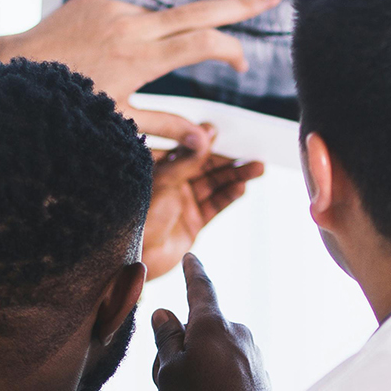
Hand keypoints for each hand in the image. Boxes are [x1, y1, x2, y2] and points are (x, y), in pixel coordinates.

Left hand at [0, 0, 283, 152]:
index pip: (201, 43)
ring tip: (114, 70)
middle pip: (199, 10)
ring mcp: (113, 8)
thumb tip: (207, 141)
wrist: (11, 69)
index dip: (230, 50)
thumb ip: (165, 127)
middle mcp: (130, 26)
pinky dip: (127, 33)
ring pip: (156, 21)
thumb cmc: (64, 105)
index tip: (242, 64)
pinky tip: (99, 55)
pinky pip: (126, 15)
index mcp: (139, 59)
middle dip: (241, 4)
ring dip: (156, 41)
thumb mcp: (117, 123)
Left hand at [143, 124, 264, 278]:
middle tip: (251, 151)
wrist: (133, 258)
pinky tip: (241, 188)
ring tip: (257, 168)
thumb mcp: (163, 181)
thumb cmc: (138, 216)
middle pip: (206, 166)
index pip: (186, 149)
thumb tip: (207, 135)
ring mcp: (183, 203)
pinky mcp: (193, 223)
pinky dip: (229, 196)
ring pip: (214, 185)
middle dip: (228, 159)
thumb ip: (187, 160)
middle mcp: (172, 184)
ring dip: (236, 176)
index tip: (222, 132)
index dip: (204, 140)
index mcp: (159, 168)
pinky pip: (214, 206)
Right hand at [153, 255, 272, 390]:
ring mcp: (253, 353)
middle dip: (182, 347)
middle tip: (166, 379)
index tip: (192, 257)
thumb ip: (166, 339)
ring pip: (215, 352)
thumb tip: (165, 313)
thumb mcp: (168, 372)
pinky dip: (217, 380)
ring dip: (199, 366)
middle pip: (202, 329)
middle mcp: (238, 332)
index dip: (193, 273)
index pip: (200, 289)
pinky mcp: (261, 374)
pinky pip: (230, 369)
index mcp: (212, 325)